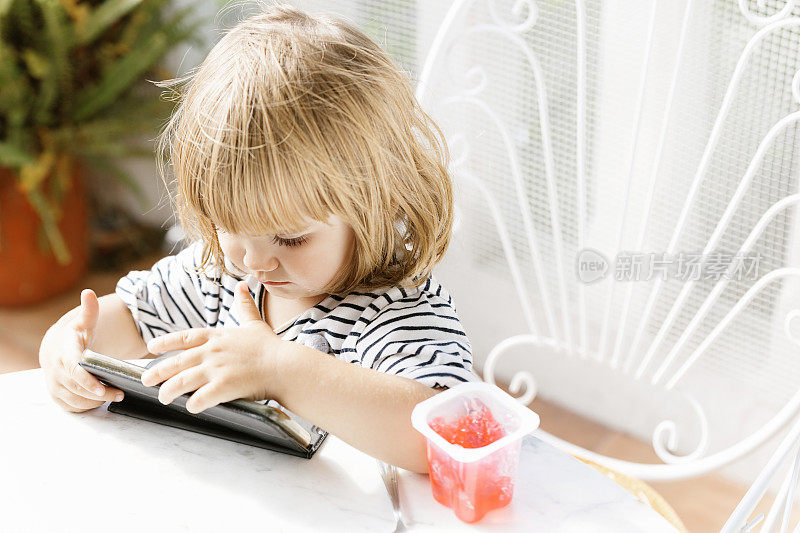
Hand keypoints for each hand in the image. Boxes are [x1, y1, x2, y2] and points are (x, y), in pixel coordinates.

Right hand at [39, 289, 124, 411]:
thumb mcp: (83, 323)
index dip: (88, 380)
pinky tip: (101, 400)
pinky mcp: (57, 397)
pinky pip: (73, 407)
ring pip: (76, 400)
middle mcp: (56, 372)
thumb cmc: (74, 336)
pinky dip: (88, 406)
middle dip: (100, 393)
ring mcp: (55, 386)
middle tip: (120, 392)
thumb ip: (89, 311)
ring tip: (115, 395)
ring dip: (96, 402)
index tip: (102, 388)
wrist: (54, 348)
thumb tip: (88, 293)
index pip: (74, 370)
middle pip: (79, 389)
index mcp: (63, 354)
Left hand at [140, 281, 287, 412]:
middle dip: (157, 371)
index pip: (184, 338)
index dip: (165, 342)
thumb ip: (244, 306)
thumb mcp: (254, 323)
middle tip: (145, 379)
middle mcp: (212, 351)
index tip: (151, 347)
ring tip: (162, 397)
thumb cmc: (270, 347)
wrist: (284, 365)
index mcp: (217, 336)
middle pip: (177, 361)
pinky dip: (192, 404)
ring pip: (182, 381)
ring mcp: (216, 369)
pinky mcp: (224, 386)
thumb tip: (242, 286)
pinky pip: (200, 398)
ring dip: (169, 391)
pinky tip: (189, 407)